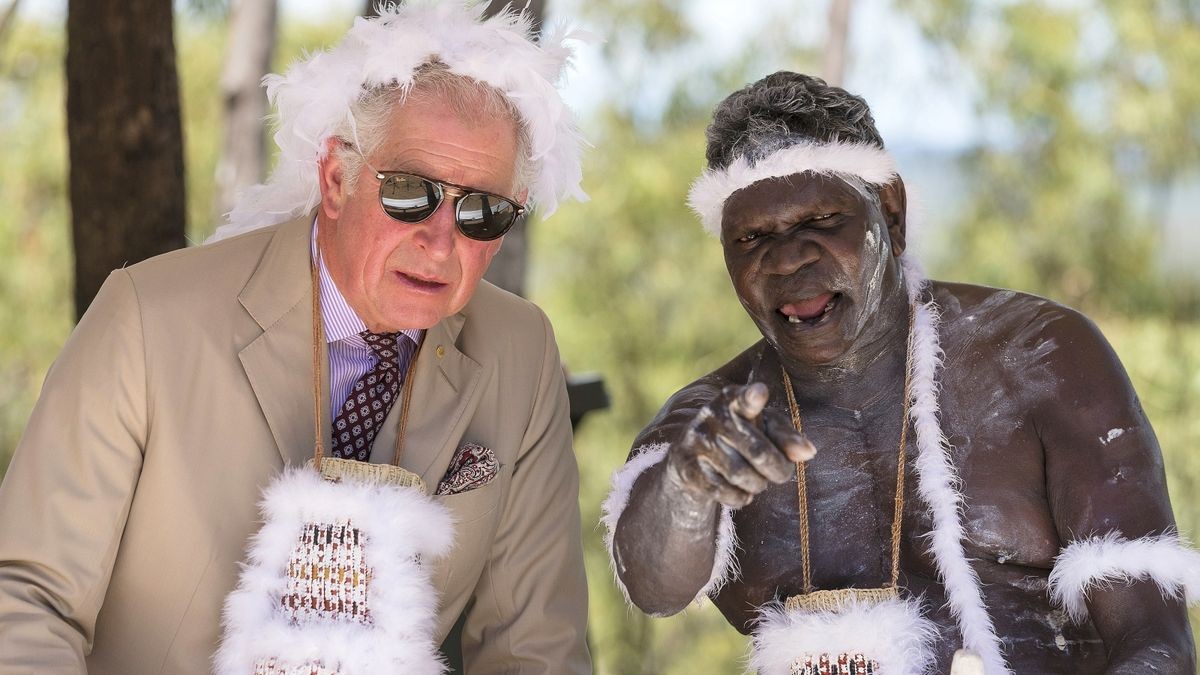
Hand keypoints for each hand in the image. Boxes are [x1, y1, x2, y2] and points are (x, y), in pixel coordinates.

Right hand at [665, 382, 814, 507]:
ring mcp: (696, 442)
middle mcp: (710, 416)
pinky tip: (741, 492)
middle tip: (782, 474)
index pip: (743, 399)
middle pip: (758, 452)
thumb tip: (808, 453)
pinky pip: (724, 491)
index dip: (752, 397)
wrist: (689, 459)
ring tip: (758, 481)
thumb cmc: (738, 438)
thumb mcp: (763, 429)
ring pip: (741, 475)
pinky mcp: (687, 467)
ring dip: (759, 484)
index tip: (760, 392)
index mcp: (731, 399)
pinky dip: (741, 498)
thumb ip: (787, 437)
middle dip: (778, 469)